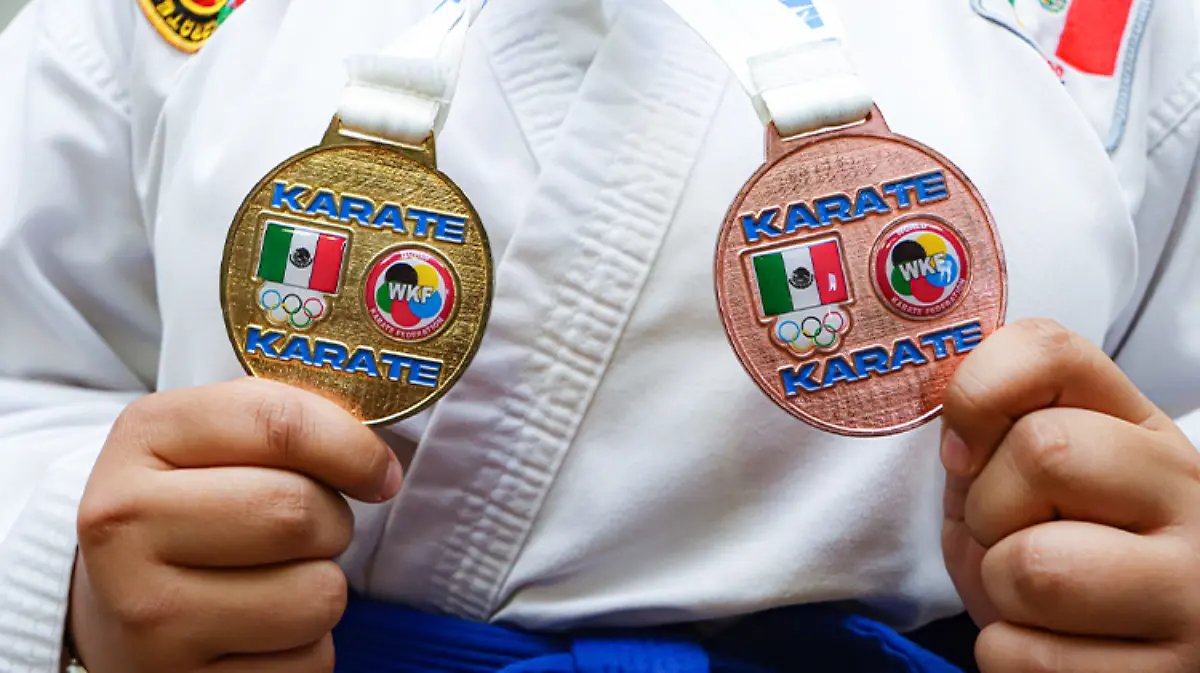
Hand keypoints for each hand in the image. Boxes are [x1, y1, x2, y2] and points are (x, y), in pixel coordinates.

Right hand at [69, 378, 403, 672]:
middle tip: (309, 532)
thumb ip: (292, 427)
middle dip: (332, 522)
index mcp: (144, 437)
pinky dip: (306, 647)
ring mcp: (149, 613)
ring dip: (323, 588)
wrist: (118, 605)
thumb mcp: (217, 442)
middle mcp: (126, 523)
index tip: (377, 471)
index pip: (279, 423)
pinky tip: (259, 633)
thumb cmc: (194, 510)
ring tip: (275, 581)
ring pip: (318, 594)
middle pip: (297, 511)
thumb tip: (379, 466)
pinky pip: (310, 661)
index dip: (352, 447)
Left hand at [941, 319, 1199, 671]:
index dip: (978, 393)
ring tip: (1032, 597)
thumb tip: (955, 419)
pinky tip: (1052, 647)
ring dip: (998, 590)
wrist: (1116, 656)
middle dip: (987, 508)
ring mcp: (1190, 589)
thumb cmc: (1052, 555)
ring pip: (1034, 568)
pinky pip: (1026, 656)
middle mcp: (1186, 494)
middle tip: (1007, 536)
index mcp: (1140, 429)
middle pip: (1046, 451)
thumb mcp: (1017, 481)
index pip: (1050, 350)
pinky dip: (1007, 655)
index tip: (964, 450)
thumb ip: (993, 435)